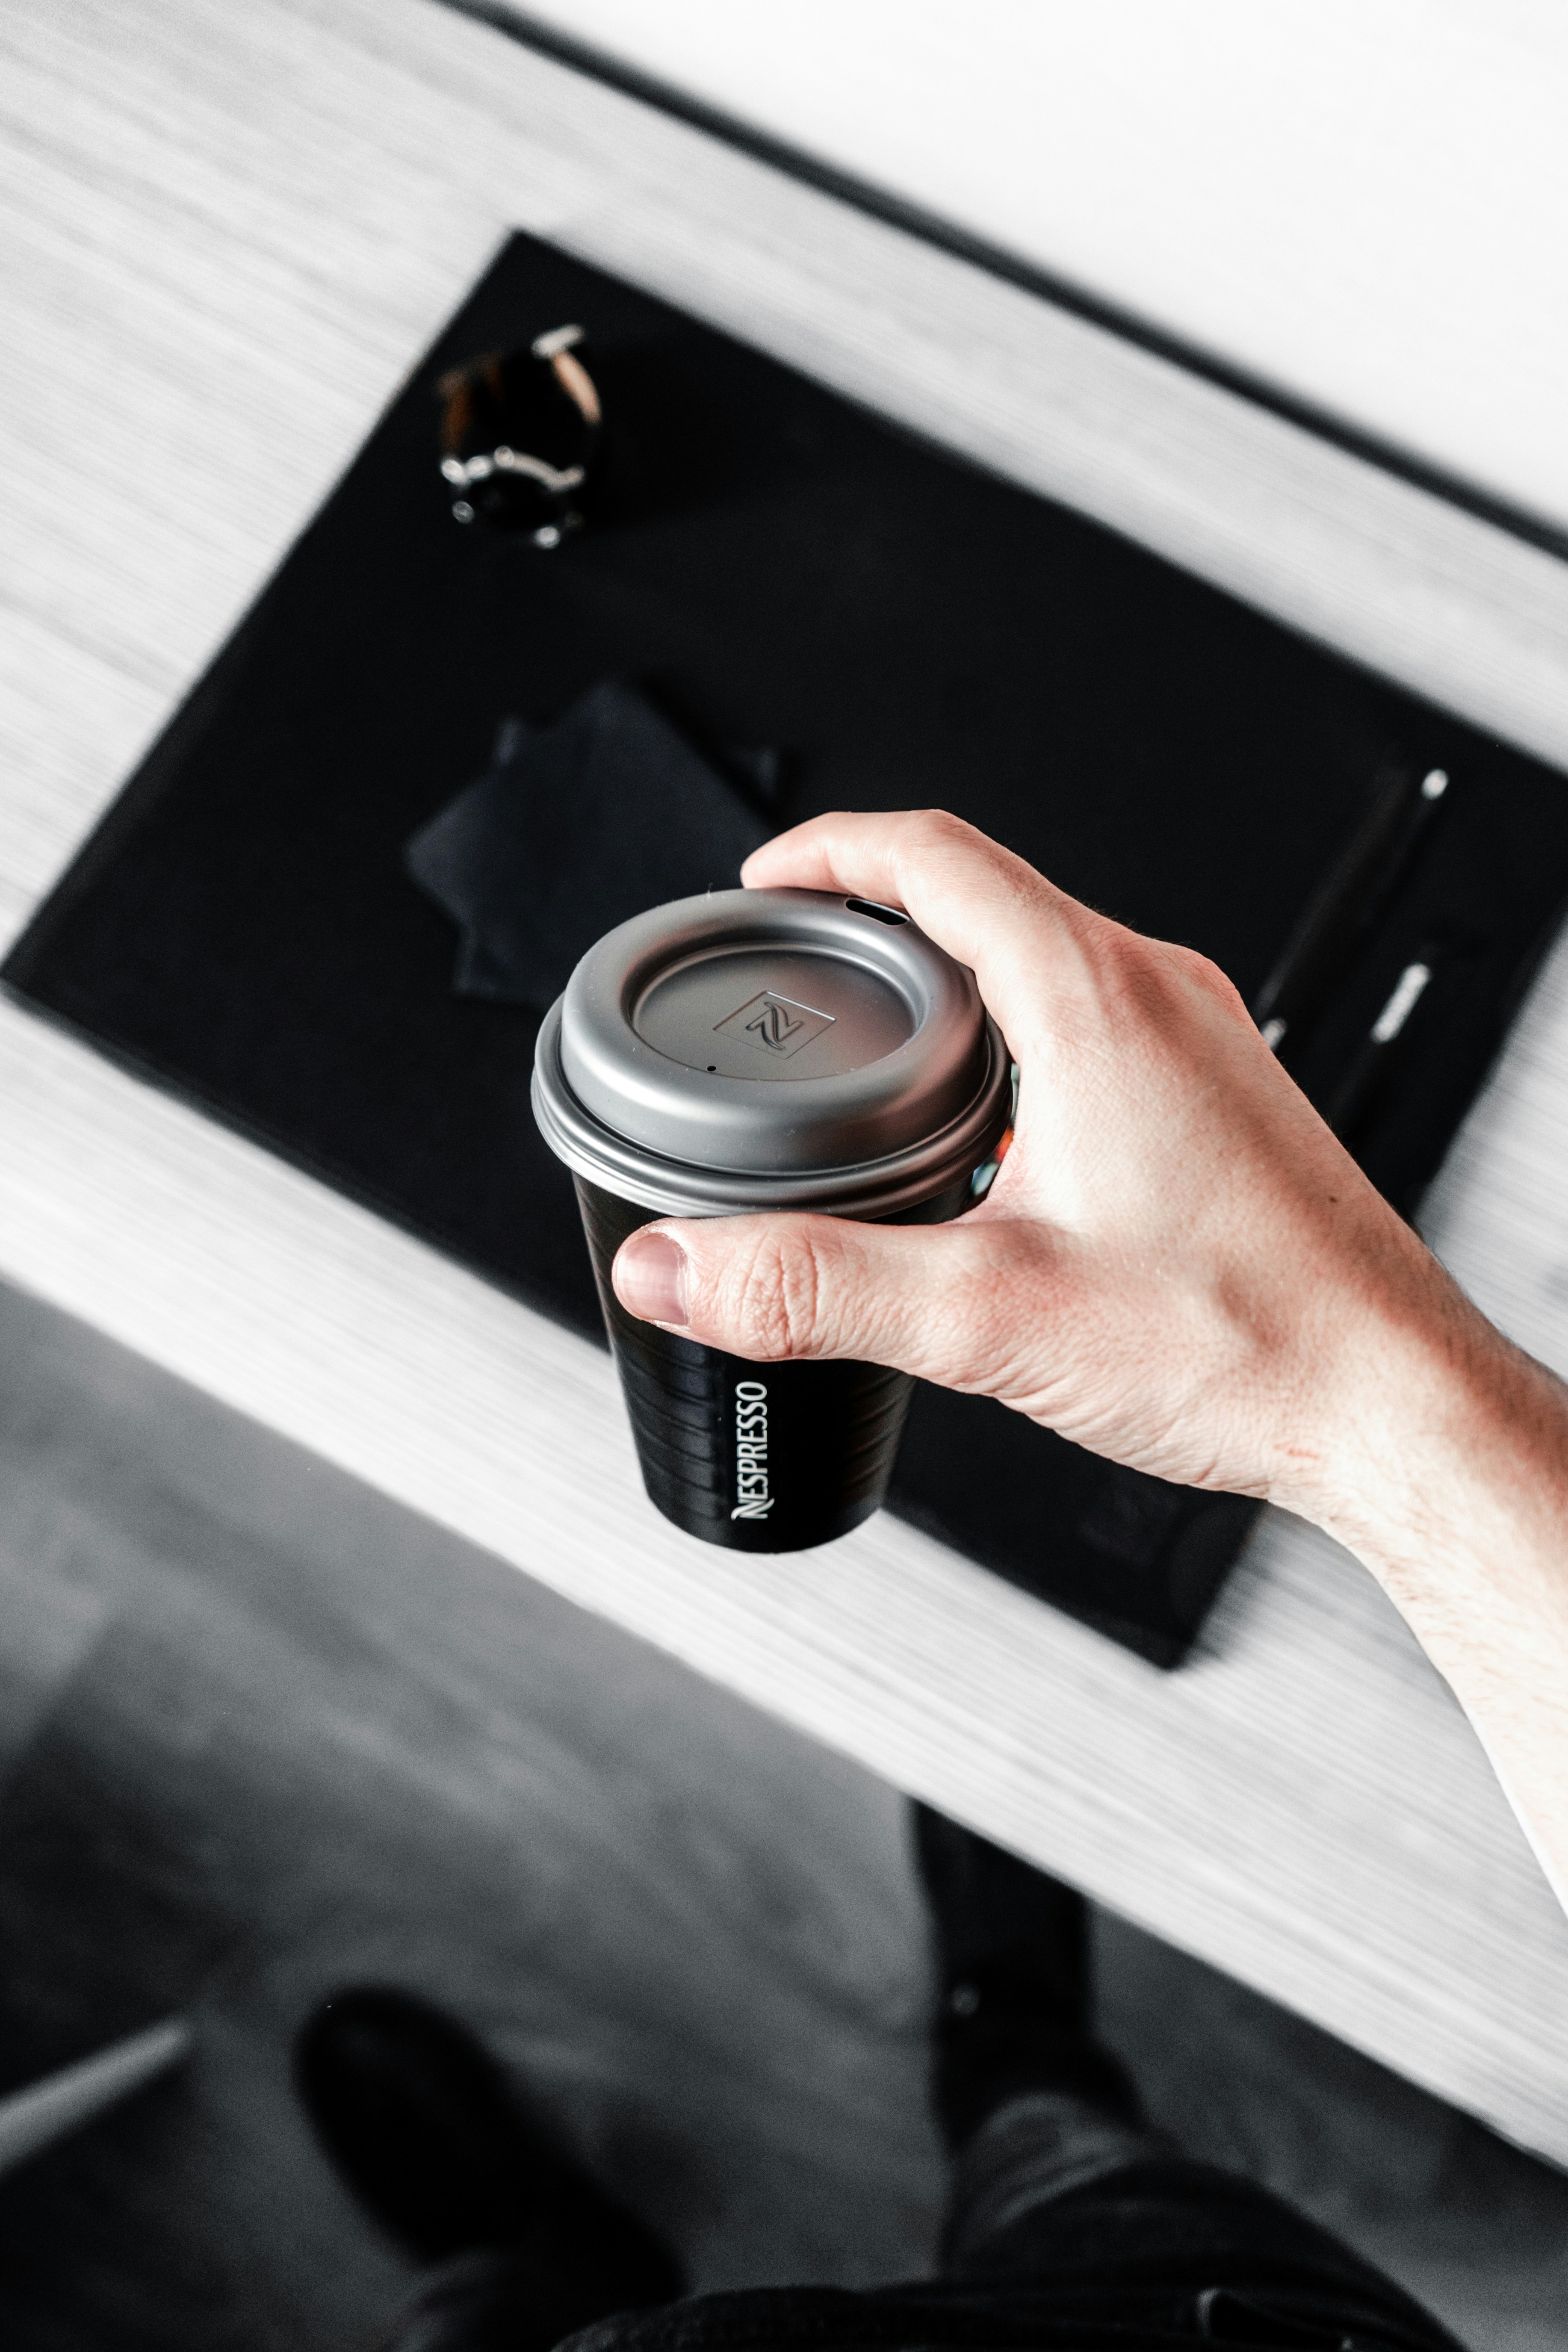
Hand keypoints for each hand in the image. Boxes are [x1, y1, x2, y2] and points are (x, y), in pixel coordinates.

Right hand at [613, 811, 1567, 1897]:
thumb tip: (677, 1267)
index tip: (765, 877)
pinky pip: (1098, 1022)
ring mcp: (1204, 1045)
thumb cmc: (1250, 1345)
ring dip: (950, 984)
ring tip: (875, 1048)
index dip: (829, 851)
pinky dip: (1016, 1041)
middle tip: (796, 964)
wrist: (1392, 1403)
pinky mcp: (1224, 1101)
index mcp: (1100, 1002)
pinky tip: (989, 1137)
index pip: (936, 856)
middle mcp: (1163, 996)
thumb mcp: (990, 1316)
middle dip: (875, 916)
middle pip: (988, 897)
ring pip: (1048, 960)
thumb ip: (812, 1286)